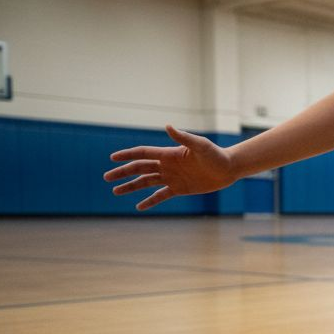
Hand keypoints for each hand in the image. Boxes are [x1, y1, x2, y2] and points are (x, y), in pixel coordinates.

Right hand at [104, 125, 235, 210]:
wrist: (227, 169)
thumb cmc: (215, 154)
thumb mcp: (200, 145)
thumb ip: (183, 137)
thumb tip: (168, 126)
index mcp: (168, 154)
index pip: (143, 154)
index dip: (127, 155)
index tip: (112, 158)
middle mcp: (167, 165)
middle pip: (139, 169)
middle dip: (123, 173)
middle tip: (107, 178)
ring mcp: (171, 177)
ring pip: (146, 182)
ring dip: (130, 187)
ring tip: (115, 192)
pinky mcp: (179, 189)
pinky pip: (160, 196)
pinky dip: (149, 201)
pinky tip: (138, 207)